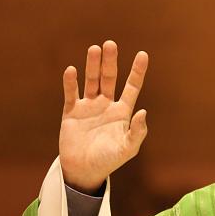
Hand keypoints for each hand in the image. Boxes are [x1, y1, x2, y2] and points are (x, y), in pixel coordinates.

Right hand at [59, 40, 148, 193]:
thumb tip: (143, 112)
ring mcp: (89, 107)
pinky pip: (71, 94)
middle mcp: (106, 105)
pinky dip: (71, 83)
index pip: (132, 86)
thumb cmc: (109, 160)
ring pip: (91, 82)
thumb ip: (137, 131)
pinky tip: (72, 70)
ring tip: (94, 49)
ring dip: (92, 66)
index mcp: (122, 112)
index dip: (137, 71)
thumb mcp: (128, 148)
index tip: (143, 54)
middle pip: (109, 78)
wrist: (84, 171)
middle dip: (110, 62)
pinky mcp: (71, 113)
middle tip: (110, 44)